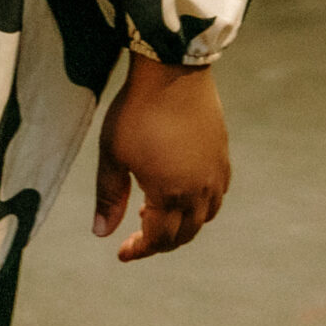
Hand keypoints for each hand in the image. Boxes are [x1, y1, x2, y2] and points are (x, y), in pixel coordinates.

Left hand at [93, 55, 228, 261]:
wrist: (173, 73)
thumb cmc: (136, 112)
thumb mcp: (113, 155)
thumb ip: (108, 197)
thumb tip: (101, 233)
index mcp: (169, 195)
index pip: (157, 239)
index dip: (139, 250)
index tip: (121, 253)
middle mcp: (199, 192)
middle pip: (183, 234)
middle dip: (158, 241)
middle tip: (135, 236)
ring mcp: (216, 176)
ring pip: (203, 218)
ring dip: (180, 226)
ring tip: (155, 214)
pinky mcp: (223, 158)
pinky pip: (216, 197)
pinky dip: (199, 207)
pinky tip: (180, 193)